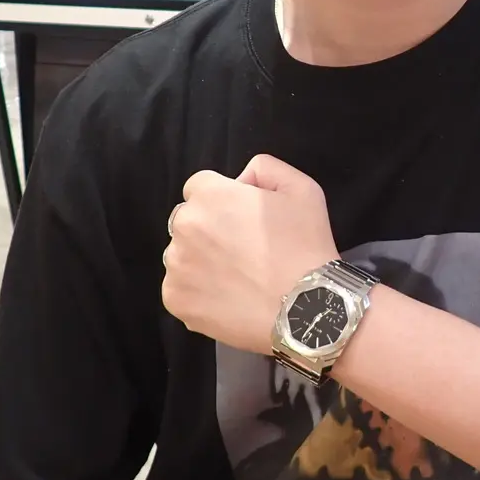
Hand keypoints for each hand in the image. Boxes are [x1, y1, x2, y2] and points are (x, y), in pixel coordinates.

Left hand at [161, 154, 339, 354]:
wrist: (304, 309)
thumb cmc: (305, 246)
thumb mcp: (302, 189)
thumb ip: (265, 169)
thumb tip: (241, 179)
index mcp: (209, 196)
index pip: (200, 187)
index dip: (223, 201)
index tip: (244, 220)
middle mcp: (184, 226)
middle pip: (187, 220)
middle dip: (208, 228)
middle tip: (243, 251)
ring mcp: (176, 266)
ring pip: (182, 255)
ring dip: (200, 260)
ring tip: (237, 278)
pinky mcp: (175, 300)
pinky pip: (180, 289)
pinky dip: (198, 293)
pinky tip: (228, 297)